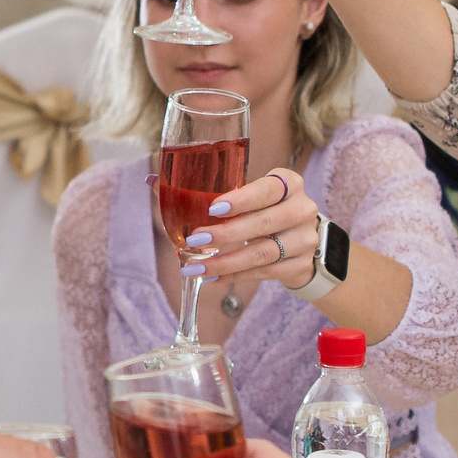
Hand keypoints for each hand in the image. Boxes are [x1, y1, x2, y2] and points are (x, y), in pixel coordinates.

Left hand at [176, 166, 317, 291]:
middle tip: (195, 239)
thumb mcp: (244, 194)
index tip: (212, 208)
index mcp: (289, 183)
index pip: (268, 189)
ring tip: (196, 267)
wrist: (299, 239)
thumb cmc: (262, 209)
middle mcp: (301, 208)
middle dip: (226, 234)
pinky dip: (235, 276)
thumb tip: (152, 181)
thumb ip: (203, 188)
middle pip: (263, 223)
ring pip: (263, 252)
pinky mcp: (301, 265)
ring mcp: (305, 239)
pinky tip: (213, 276)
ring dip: (226, 261)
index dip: (242, 199)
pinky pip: (265, 273)